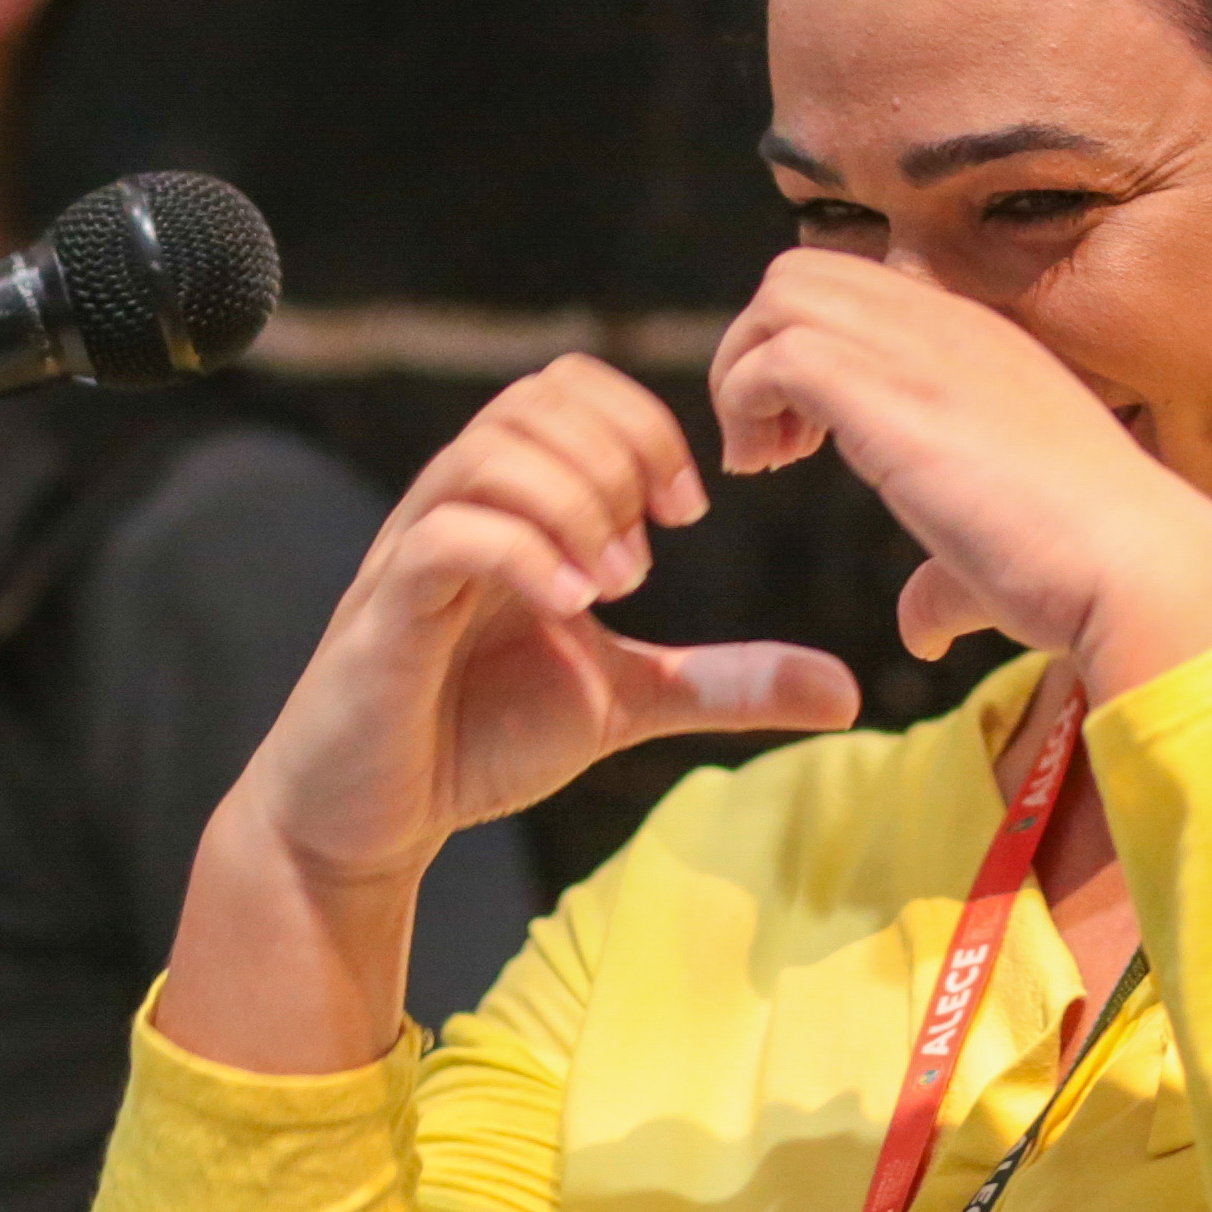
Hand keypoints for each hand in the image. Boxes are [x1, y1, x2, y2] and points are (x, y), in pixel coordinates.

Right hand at [235, 356, 860, 886]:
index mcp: (508, 506)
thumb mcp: (624, 701)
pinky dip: (525, 557)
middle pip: (535, 398)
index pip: (569, 388)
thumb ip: (721, 682)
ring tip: (616, 587)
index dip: (644, 427)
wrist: (366, 822)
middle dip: (619, 459)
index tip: (687, 512)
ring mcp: (411, 556)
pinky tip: (574, 608)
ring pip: (490, 452)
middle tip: (652, 550)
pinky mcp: (383, 614)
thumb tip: (845, 690)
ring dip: (577, 504)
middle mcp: (454, 508)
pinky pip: (447, 536)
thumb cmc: (474, 742)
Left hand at [710, 250, 1211, 690]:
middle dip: (758, 349)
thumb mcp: (996, 560)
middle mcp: (949, 328)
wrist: (1135, 569)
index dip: (809, 351)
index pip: (858, 290)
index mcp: (978, 345)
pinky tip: (769, 465)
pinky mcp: (891, 392)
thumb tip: (919, 629)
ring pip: (780, 297)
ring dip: (744, 373)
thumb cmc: (1079, 574)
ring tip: (764, 458)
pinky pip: (777, 351)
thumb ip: (946, 582)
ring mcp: (923, 351)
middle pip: (804, 275)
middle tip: (772, 447)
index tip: (806, 438)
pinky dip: (746, 400)